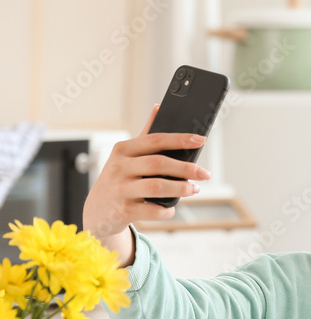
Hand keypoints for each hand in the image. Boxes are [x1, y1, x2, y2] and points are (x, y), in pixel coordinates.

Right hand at [82, 105, 210, 265]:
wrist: (97, 211)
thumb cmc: (119, 178)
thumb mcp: (126, 155)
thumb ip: (145, 134)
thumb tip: (159, 107)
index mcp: (123, 150)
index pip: (155, 140)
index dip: (180, 139)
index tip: (201, 140)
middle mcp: (119, 167)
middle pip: (158, 163)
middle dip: (186, 168)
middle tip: (205, 174)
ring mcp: (120, 189)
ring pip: (156, 186)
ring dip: (180, 188)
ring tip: (194, 189)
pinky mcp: (123, 210)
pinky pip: (152, 210)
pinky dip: (166, 210)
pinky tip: (171, 208)